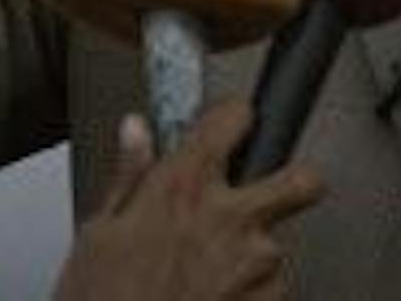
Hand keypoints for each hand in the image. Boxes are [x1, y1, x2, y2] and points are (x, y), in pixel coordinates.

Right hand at [53, 98, 325, 300]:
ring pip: (278, 247)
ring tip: (209, 279)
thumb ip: (129, 177)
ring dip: (254, 259)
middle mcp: (230, 219)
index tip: (231, 124)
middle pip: (302, 180)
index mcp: (183, 188)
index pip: (232, 118)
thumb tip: (136, 131)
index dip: (233, 118)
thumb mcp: (98, 235)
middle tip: (276, 194)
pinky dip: (249, 297)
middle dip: (297, 183)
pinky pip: (269, 291)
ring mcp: (255, 266)